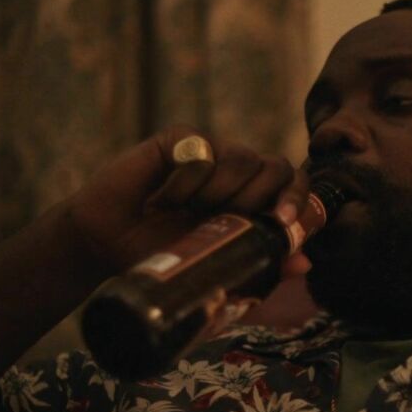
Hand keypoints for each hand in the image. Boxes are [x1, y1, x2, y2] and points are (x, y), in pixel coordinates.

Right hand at [62, 126, 310, 275]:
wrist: (107, 248)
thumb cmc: (163, 259)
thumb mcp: (217, 271)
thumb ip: (259, 268)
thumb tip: (304, 265)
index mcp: (254, 201)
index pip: (294, 186)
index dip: (298, 198)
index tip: (283, 220)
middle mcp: (238, 174)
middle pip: (278, 166)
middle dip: (262, 196)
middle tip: (235, 218)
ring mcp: (211, 153)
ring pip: (243, 157)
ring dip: (221, 191)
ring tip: (189, 213)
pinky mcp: (179, 139)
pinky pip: (201, 150)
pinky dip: (187, 181)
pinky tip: (163, 199)